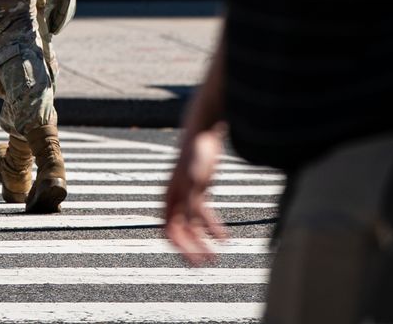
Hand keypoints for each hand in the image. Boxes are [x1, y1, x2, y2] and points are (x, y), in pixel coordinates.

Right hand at [163, 125, 227, 263]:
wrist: (205, 128)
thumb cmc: (198, 151)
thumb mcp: (196, 180)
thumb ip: (193, 203)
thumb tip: (192, 226)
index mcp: (169, 197)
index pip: (170, 231)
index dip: (181, 248)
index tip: (196, 261)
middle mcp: (175, 199)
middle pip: (181, 232)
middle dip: (193, 249)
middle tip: (208, 262)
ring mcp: (187, 195)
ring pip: (192, 226)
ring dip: (203, 241)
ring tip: (216, 255)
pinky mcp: (200, 190)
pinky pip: (203, 216)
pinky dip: (212, 227)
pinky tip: (224, 237)